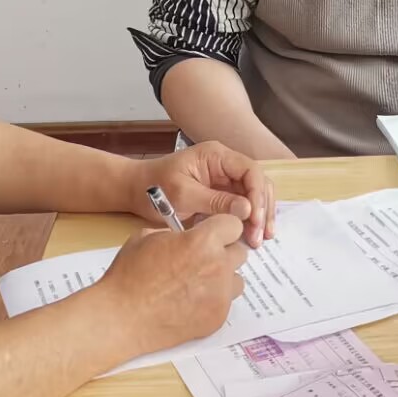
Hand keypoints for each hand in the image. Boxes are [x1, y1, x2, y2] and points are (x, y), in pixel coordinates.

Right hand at [97, 215, 248, 350]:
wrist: (121, 317)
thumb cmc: (129, 276)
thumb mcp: (148, 237)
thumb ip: (176, 233)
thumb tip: (186, 237)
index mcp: (203, 241)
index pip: (234, 224)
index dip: (221, 228)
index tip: (212, 234)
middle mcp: (218, 266)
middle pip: (239, 252)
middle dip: (223, 253)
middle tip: (201, 260)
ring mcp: (221, 295)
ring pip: (236, 280)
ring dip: (223, 279)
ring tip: (196, 283)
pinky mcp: (218, 318)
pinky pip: (225, 303)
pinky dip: (212, 301)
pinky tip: (189, 303)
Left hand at [135, 142, 275, 246]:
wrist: (135, 190)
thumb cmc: (154, 187)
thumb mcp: (183, 194)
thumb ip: (215, 201)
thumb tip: (247, 209)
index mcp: (216, 156)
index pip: (250, 171)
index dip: (257, 195)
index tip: (255, 220)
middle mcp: (225, 164)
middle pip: (257, 183)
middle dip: (262, 209)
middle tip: (261, 236)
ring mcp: (225, 179)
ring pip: (254, 195)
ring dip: (259, 217)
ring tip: (260, 240)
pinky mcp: (221, 194)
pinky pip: (242, 205)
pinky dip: (248, 221)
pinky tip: (251, 236)